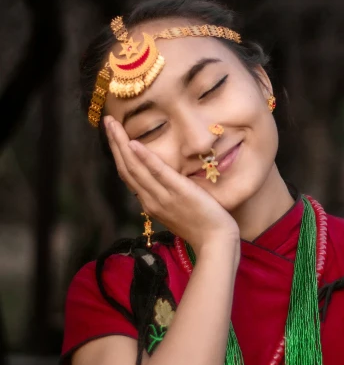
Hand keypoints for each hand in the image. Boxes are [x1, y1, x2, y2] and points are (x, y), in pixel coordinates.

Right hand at [104, 116, 239, 254]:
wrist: (215, 242)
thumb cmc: (201, 226)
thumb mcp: (177, 210)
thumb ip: (166, 195)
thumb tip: (162, 180)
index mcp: (150, 203)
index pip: (128, 175)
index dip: (118, 153)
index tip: (113, 135)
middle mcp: (151, 200)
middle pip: (126, 168)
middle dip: (114, 143)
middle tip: (106, 121)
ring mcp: (163, 196)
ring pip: (135, 168)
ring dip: (121, 144)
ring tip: (113, 125)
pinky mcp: (178, 192)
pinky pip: (158, 173)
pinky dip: (145, 158)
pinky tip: (134, 143)